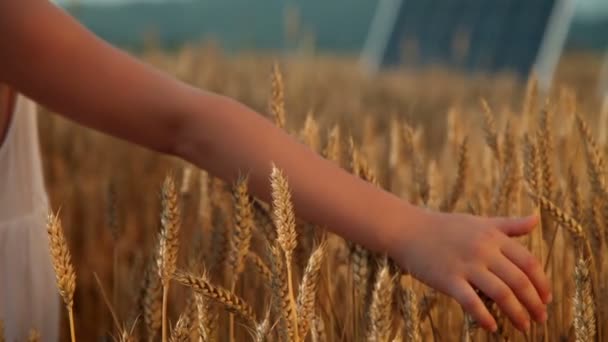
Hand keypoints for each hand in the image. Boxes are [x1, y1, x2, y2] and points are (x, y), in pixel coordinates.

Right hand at [390, 210, 550, 331]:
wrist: (408, 229)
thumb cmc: (444, 227)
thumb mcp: (480, 222)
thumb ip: (509, 225)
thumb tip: (536, 219)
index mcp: (493, 236)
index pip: (528, 262)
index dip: (542, 283)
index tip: (546, 299)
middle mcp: (483, 250)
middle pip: (519, 281)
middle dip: (534, 303)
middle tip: (540, 319)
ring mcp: (465, 264)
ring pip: (501, 293)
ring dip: (517, 314)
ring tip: (522, 326)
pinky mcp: (448, 279)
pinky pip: (472, 302)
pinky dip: (485, 317)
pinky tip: (492, 327)